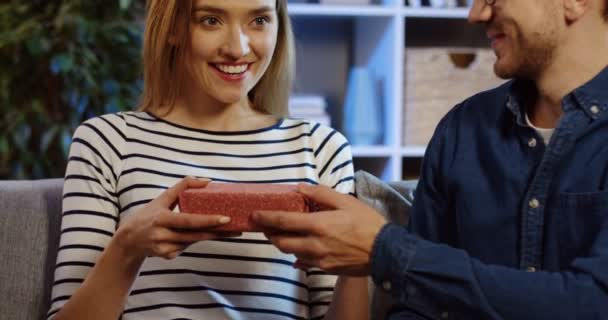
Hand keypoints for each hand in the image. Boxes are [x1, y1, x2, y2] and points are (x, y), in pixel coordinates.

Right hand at [115, 176, 234, 259]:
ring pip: (194, 241)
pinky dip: (193, 239)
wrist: (129, 240)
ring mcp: (165, 248)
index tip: (225, 218)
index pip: (188, 220)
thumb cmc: (148, 215)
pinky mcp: (168, 256)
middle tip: (237, 229)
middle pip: (196, 235)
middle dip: (218, 233)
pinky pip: (187, 246)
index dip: (207, 220)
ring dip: (211, 236)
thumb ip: (182, 186)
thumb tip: (207, 181)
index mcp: (161, 219)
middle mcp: (163, 235)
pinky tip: (193, 234)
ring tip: (230, 231)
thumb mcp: (161, 198)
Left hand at [251, 184, 386, 275]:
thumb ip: (321, 194)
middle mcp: (315, 244)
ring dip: (284, 243)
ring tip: (282, 234)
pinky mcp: (325, 268)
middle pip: (281, 242)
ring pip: (291, 253)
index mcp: (318, 225)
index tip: (254, 215)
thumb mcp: (346, 201)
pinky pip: (304, 262)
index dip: (265, 218)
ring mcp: (319, 259)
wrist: (386, 252)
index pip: (283, 222)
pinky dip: (298, 255)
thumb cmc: (367, 223)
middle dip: (270, 234)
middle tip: (265, 225)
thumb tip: (301, 188)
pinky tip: (300, 249)